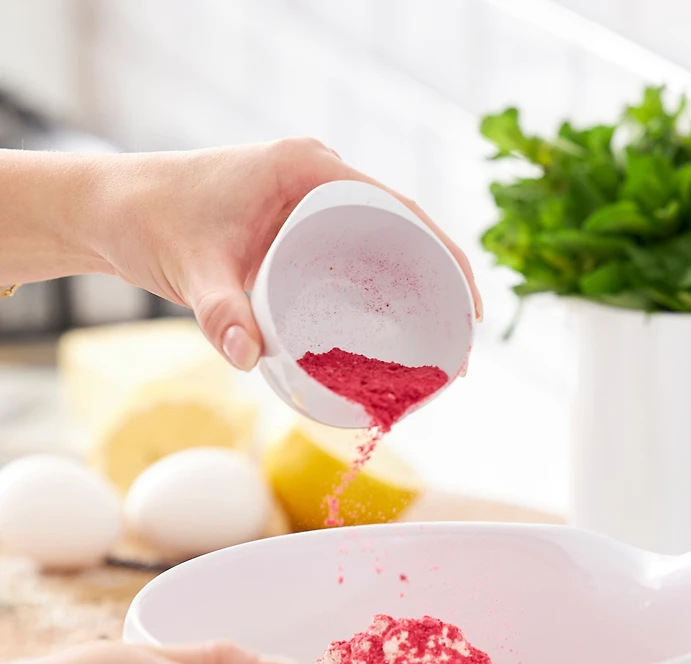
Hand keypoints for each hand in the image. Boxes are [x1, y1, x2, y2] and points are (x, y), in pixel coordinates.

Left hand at [89, 139, 481, 369]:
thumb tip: (248, 359)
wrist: (113, 211)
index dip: (444, 256)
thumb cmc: (150, 220)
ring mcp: (309, 204)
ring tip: (438, 344)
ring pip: (381, 246)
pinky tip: (394, 328)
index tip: (469, 306)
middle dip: (439, 282)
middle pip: (402, 230)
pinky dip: (381, 288)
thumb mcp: (189, 268)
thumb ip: (217, 311)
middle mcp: (317, 179)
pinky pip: (355, 256)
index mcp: (307, 169)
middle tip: (459, 342)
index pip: (399, 209)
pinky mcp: (297, 228)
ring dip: (414, 289)